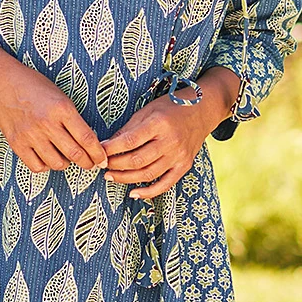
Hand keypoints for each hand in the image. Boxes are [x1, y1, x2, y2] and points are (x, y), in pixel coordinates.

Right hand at [0, 61, 107, 174]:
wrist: (2, 83)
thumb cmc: (34, 87)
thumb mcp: (60, 96)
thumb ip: (73, 119)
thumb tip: (87, 143)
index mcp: (62, 109)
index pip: (87, 138)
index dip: (98, 153)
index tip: (101, 159)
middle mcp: (47, 123)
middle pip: (75, 154)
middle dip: (87, 163)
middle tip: (90, 164)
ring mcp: (31, 135)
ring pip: (57, 164)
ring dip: (66, 164)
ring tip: (66, 157)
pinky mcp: (17, 143)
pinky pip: (37, 166)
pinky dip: (46, 166)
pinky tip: (47, 158)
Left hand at [100, 68, 239, 196]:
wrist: (202, 110)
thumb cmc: (171, 108)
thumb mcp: (148, 111)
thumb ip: (129, 129)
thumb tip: (108, 146)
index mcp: (159, 123)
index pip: (130, 141)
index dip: (111, 149)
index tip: (99, 152)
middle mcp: (170, 141)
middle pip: (137, 160)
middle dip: (115, 165)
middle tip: (102, 166)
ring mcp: (179, 156)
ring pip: (147, 174)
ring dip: (125, 178)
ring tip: (110, 176)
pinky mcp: (184, 166)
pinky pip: (165, 184)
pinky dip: (148, 192)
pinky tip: (133, 193)